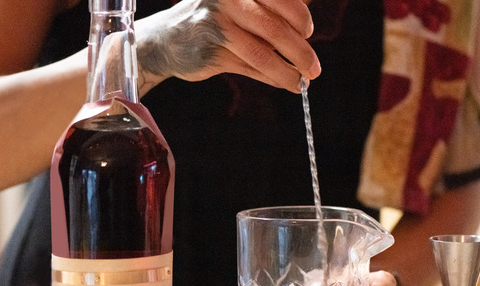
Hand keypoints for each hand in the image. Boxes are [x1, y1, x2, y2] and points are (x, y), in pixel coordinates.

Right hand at [136, 0, 320, 93]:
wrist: (166, 40)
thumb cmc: (214, 20)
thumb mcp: (240, 5)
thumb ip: (271, 11)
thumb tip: (308, 25)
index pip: (282, 0)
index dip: (301, 18)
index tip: (308, 33)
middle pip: (276, 28)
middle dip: (301, 52)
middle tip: (314, 68)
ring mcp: (217, 24)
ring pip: (263, 53)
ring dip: (289, 72)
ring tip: (302, 82)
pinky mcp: (211, 51)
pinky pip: (251, 68)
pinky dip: (272, 78)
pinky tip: (284, 83)